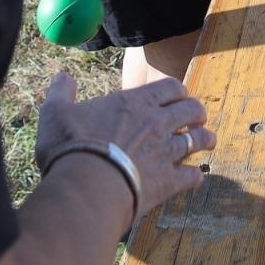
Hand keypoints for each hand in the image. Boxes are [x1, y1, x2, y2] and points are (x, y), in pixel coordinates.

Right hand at [35, 73, 214, 216]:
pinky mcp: (168, 181)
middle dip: (196, 112)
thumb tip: (61, 77)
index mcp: (135, 103)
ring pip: (198, 140)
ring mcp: (165, 152)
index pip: (169, 88)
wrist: (86, 187)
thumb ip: (61, 93)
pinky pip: (192, 175)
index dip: (177, 91)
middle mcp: (157, 123)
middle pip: (191, 110)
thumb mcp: (56, 114)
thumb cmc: (71, 148)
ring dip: (205, 139)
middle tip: (197, 117)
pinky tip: (196, 177)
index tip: (178, 96)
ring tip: (208, 141)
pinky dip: (196, 175)